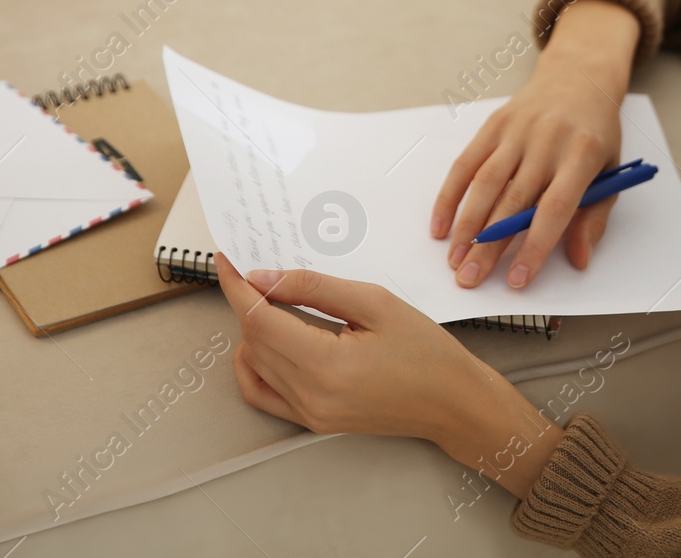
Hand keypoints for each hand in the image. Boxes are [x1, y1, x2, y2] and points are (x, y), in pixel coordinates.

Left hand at [216, 253, 505, 444]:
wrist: (452, 401)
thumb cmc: (425, 351)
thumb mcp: (375, 303)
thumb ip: (314, 288)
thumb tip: (264, 278)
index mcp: (326, 365)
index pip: (259, 319)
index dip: (237, 286)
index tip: (228, 260)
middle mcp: (310, 396)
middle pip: (253, 339)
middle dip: (247, 300)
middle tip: (255, 270)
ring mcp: (309, 414)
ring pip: (255, 363)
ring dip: (252, 329)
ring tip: (269, 300)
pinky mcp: (312, 421)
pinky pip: (262, 394)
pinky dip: (254, 364)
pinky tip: (264, 342)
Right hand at [430, 0, 637, 290]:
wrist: (578, 77)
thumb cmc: (597, 133)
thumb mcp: (611, 173)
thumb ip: (594, 217)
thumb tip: (578, 260)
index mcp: (582, 153)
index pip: (555, 207)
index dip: (534, 246)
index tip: (517, 280)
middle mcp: (546, 140)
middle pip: (513, 200)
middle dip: (488, 245)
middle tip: (470, 279)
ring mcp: (517, 130)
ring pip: (485, 183)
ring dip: (466, 225)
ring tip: (454, 260)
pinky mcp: (494, 125)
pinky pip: (466, 163)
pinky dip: (449, 196)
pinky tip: (440, 226)